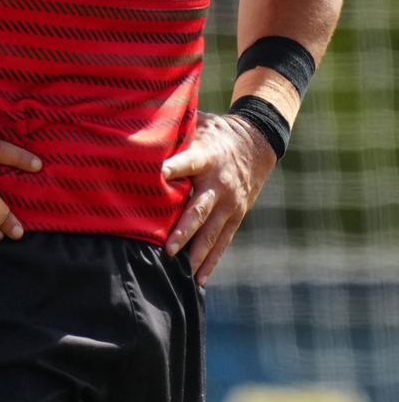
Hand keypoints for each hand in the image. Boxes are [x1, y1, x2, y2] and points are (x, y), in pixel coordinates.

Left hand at [162, 110, 276, 284]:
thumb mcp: (200, 123)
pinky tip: (199, 279)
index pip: (188, 163)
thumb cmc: (216, 131)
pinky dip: (211, 261)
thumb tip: (142, 122)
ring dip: (196, 253)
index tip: (158, 175)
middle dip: (184, 230)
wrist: (258, 142)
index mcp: (207, 157)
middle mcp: (219, 183)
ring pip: (212, 233)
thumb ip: (176, 129)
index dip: (174, 168)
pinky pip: (223, 242)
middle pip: (200, 209)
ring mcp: (230, 203)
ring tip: (181, 273)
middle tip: (168, 248)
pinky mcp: (236, 216)